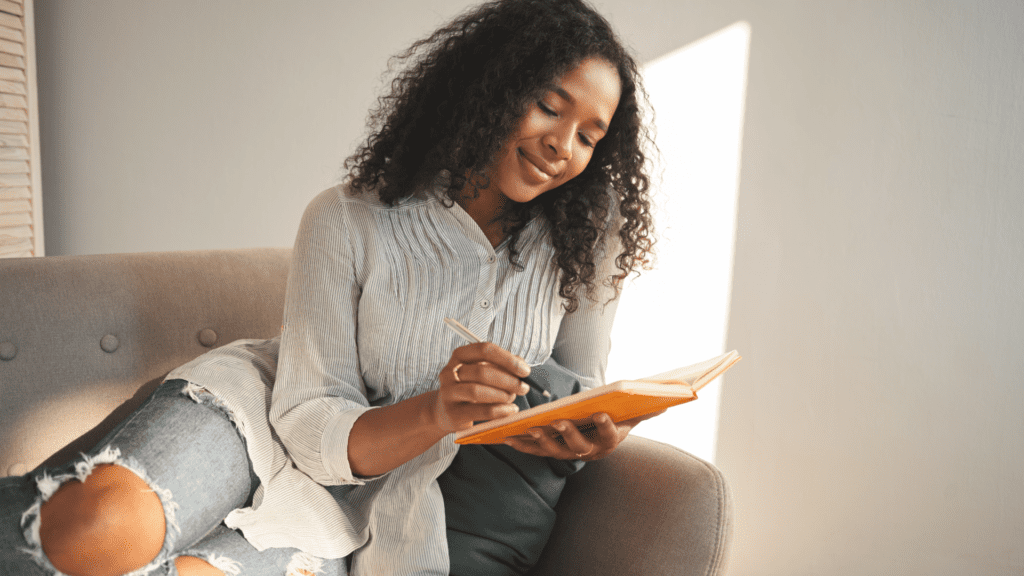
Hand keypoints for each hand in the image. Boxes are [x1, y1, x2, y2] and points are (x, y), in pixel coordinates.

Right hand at [431, 342, 531, 432]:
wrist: (445, 412)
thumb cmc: (470, 388)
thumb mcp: (483, 372)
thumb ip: (502, 366)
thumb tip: (521, 364)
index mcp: (460, 356)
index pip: (484, 350)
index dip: (507, 359)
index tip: (525, 371)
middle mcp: (450, 372)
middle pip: (481, 372)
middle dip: (508, 380)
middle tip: (523, 387)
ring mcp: (448, 393)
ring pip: (477, 391)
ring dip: (502, 395)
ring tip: (512, 398)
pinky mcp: (453, 413)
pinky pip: (480, 411)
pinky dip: (500, 411)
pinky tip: (510, 410)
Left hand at [502, 410, 665, 460]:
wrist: (596, 430)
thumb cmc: (614, 416)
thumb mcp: (632, 411)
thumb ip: (647, 406)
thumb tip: (670, 398)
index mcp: (610, 440)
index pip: (611, 435)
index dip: (607, 427)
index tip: (603, 414)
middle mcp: (589, 451)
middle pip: (579, 446)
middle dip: (569, 434)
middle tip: (560, 422)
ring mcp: (567, 453)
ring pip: (553, 450)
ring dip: (541, 440)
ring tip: (531, 428)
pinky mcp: (548, 450)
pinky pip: (533, 449)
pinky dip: (520, 443)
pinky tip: (507, 435)